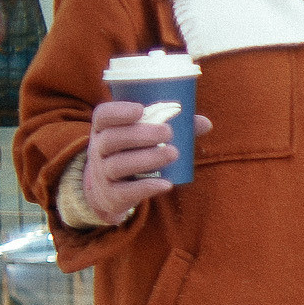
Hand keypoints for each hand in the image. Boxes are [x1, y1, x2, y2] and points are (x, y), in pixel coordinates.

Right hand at [80, 98, 213, 223]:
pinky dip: (146, 187)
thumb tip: (205, 123)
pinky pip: (125, 192)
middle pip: (111, 139)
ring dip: (147, 158)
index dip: (119, 111)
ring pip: (118, 165)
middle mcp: (97, 149)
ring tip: (173, 153)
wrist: (109, 191)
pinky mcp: (111, 195)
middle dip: (140, 134)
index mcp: (104, 129)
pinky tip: (166, 184)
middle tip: (168, 132)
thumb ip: (171, 128)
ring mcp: (101, 174)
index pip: (102, 115)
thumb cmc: (132, 154)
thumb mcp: (142, 139)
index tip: (141, 109)